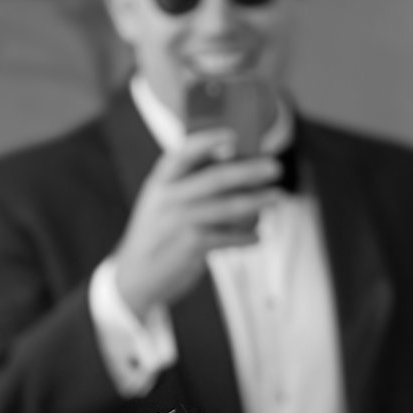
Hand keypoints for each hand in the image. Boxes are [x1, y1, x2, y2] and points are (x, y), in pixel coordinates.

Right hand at [110, 133, 284, 317]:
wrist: (135, 276)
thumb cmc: (158, 233)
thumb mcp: (161, 202)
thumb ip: (188, 184)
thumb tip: (235, 165)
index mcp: (161, 181)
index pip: (184, 153)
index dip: (209, 142)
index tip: (235, 136)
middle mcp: (168, 198)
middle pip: (215, 178)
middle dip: (249, 171)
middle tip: (274, 168)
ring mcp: (178, 222)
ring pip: (226, 208)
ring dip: (256, 202)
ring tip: (277, 198)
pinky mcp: (189, 246)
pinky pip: (226, 237)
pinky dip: (245, 237)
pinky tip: (258, 237)